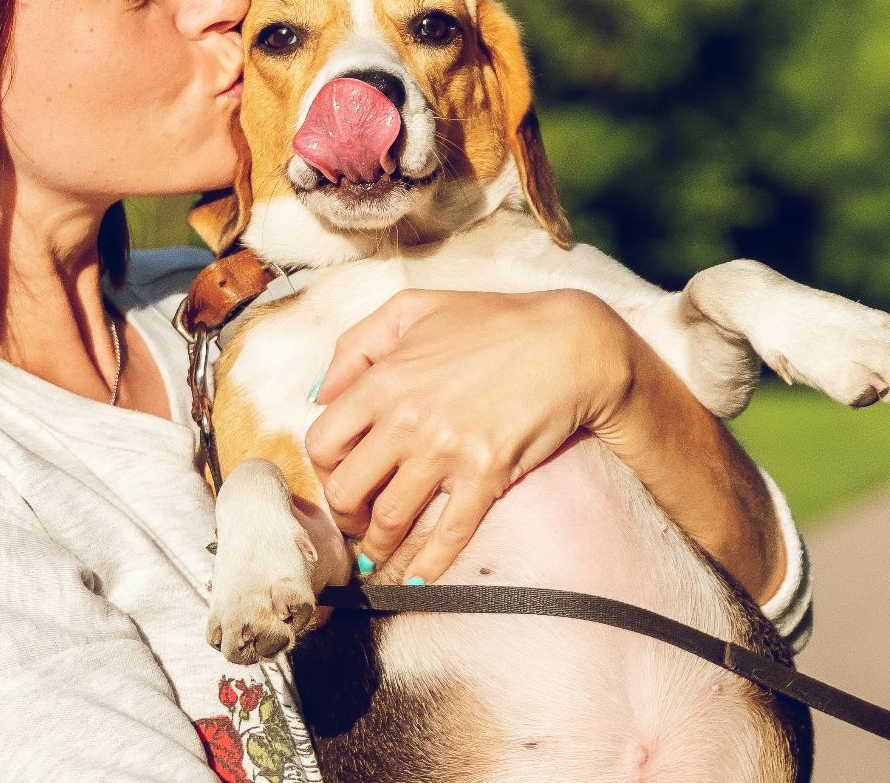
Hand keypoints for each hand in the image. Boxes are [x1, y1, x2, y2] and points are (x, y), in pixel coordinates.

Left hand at [304, 289, 635, 583]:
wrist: (569, 343)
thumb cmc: (493, 321)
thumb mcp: (412, 309)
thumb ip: (355, 345)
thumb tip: (320, 394)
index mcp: (383, 380)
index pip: (323, 443)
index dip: (325, 469)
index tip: (339, 476)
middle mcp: (407, 420)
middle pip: (347, 490)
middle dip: (344, 514)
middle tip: (354, 520)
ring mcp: (446, 452)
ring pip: (389, 521)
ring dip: (376, 547)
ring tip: (375, 555)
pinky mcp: (487, 477)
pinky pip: (448, 535)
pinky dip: (427, 566)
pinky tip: (415, 580)